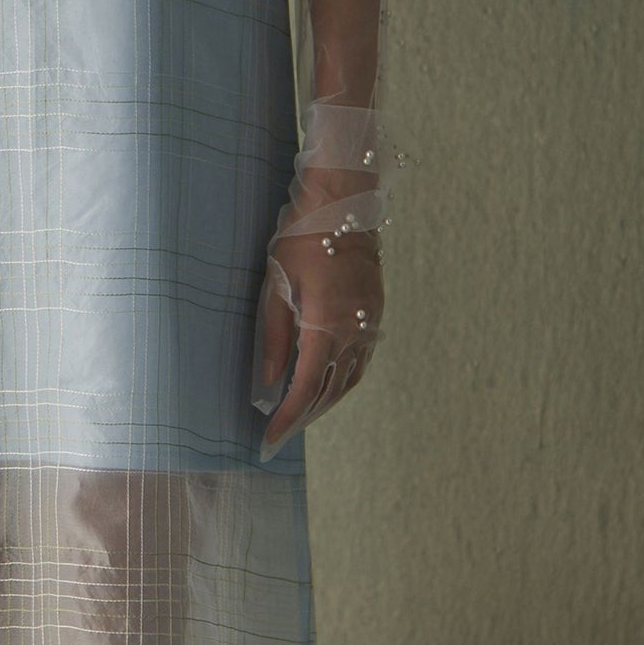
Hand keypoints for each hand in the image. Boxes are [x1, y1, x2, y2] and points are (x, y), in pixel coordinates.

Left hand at [252, 190, 383, 458]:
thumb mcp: (277, 284)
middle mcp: (354, 331)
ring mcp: (369, 323)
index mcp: (327, 326)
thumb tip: (269, 382)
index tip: (269, 441)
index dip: (287, 419)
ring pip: (349, 380)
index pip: (306, 389)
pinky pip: (360, 361)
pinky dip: (342, 380)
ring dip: (325, 403)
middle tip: (278, 436)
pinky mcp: (375, 313)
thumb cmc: (302, 238)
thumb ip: (275, 337)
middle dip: (303, 418)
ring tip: (299, 417)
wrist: (344, 203)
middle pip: (330, 391)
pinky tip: (326, 385)